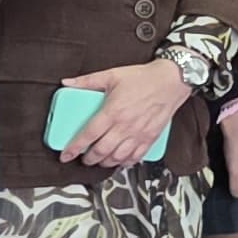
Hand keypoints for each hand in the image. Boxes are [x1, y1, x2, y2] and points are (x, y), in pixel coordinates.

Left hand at [59, 57, 191, 167]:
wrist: (172, 80)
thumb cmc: (144, 78)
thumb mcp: (112, 75)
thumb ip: (87, 81)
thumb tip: (67, 82)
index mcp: (113, 111)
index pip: (88, 135)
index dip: (74, 147)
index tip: (66, 154)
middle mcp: (125, 125)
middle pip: (101, 151)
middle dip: (88, 159)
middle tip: (83, 158)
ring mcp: (138, 133)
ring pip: (117, 157)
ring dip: (105, 162)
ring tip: (99, 160)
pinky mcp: (150, 137)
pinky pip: (136, 156)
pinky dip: (125, 162)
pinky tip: (120, 160)